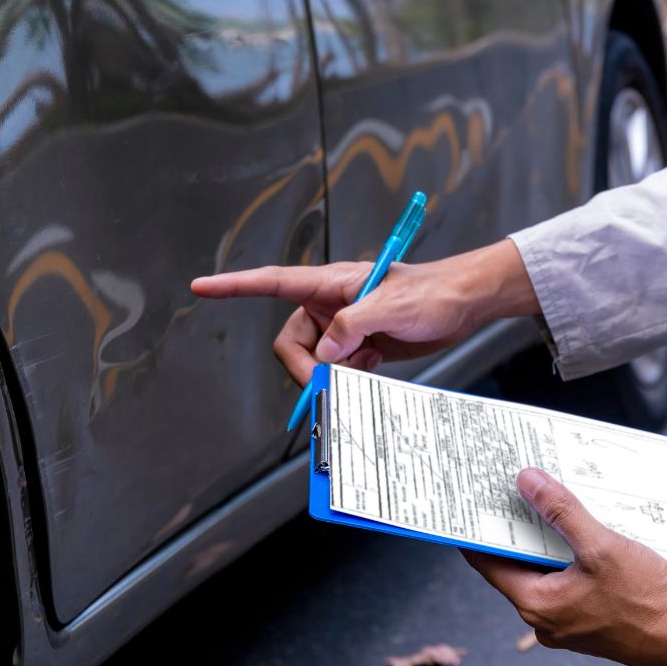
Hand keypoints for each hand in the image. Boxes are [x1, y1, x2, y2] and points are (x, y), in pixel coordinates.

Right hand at [190, 239, 538, 384]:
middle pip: (292, 341)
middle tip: (331, 383)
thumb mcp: (391, 307)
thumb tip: (323, 357)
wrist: (465, 303)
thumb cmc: (433, 292)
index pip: (272, 282)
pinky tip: (372, 369)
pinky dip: (349, 377)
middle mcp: (331, 303)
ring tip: (364, 370)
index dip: (234, 286)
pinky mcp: (360, 345)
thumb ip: (351, 328)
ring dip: (333, 375)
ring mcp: (345, 325)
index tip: (201, 287)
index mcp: (330, 283)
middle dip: (307, 368)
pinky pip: (337, 369)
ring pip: (315, 360)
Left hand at [464, 469, 666, 665]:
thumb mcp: (601, 546)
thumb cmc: (650, 605)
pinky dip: (571, 556)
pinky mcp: (592, 619)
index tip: (476, 501)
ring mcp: (569, 621)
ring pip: (546, 571)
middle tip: (518, 490)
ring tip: (554, 503)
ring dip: (549, 539)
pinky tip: (586, 532)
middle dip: (519, 527)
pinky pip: (569, 581)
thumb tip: (528, 483)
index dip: (480, 529)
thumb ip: (561, 511)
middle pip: (517, 564)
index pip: (488, 562)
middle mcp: (547, 618)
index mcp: (537, 604)